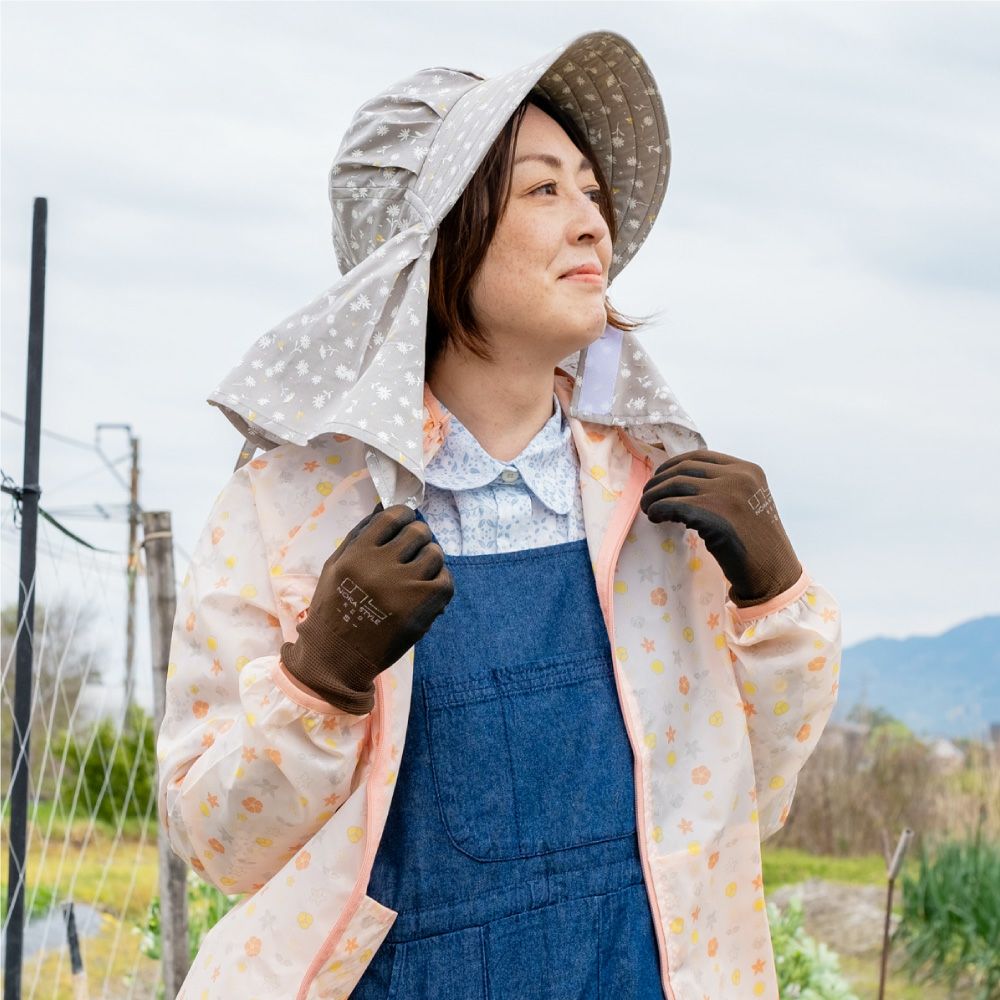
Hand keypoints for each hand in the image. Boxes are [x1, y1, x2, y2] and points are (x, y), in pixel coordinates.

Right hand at [280, 502, 453, 712]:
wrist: (337, 657)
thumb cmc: (334, 609)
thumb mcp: (335, 567)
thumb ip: (358, 536)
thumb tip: (383, 509)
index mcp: (357, 553)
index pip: (392, 517)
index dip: (404, 515)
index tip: (407, 522)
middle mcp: (381, 566)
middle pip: (418, 533)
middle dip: (418, 538)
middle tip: (414, 551)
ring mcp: (404, 586)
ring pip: (435, 554)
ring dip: (430, 560)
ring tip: (419, 573)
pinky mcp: (421, 607)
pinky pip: (445, 580)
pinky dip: (440, 582)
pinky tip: (426, 590)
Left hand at [639, 450, 801, 606]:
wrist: (773, 572)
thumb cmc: (757, 543)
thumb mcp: (746, 503)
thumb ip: (722, 487)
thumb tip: (678, 482)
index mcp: (748, 469)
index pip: (700, 457)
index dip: (673, 465)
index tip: (660, 479)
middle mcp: (739, 475)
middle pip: (684, 468)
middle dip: (660, 481)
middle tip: (649, 496)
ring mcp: (727, 492)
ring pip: (675, 484)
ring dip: (654, 496)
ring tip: (648, 508)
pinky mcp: (713, 514)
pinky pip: (673, 505)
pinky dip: (658, 509)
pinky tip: (655, 517)